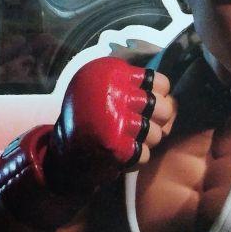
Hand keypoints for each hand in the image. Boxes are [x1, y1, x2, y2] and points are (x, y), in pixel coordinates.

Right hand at [0, 57, 175, 227]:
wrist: (63, 146)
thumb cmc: (87, 113)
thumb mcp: (100, 83)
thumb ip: (129, 82)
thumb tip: (167, 93)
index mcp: (113, 75)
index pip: (159, 81)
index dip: (161, 93)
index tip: (153, 99)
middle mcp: (115, 94)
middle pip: (162, 107)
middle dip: (161, 119)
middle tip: (149, 121)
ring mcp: (115, 121)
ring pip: (156, 133)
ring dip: (148, 140)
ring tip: (135, 137)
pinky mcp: (115, 147)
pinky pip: (144, 153)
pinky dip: (138, 155)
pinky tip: (127, 150)